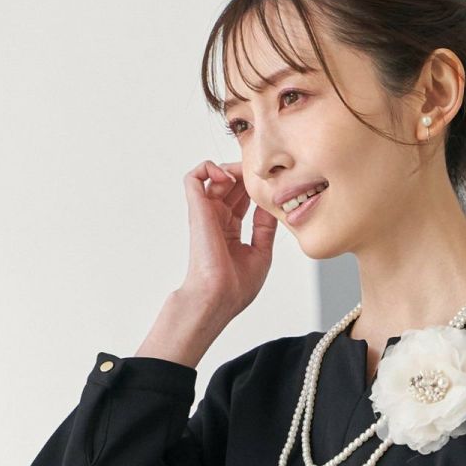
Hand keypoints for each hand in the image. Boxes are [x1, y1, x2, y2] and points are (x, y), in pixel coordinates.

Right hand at [177, 159, 276, 321]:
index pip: (242, 200)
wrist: (217, 298)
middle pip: (230, 184)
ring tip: (244, 174)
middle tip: (261, 173)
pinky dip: (208, 167)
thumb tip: (272, 206)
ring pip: (214, 176)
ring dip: (230, 167)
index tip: (272, 185)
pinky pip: (193, 177)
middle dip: (246, 173)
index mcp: (230, 232)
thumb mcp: (261, 253)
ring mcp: (206, 214)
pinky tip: (226, 176)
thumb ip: (265, 228)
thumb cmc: (236, 286)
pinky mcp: (197, 209)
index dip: (255, 188)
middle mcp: (216, 221)